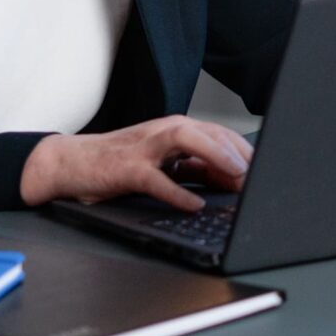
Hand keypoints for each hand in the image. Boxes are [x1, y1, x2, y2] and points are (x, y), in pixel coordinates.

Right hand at [19, 115, 252, 211]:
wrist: (70, 163)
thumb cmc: (118, 164)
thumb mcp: (163, 162)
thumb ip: (195, 167)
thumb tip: (232, 179)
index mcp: (174, 131)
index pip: (219, 134)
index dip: (244, 150)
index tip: (265, 167)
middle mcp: (163, 133)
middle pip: (209, 132)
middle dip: (238, 151)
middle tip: (259, 173)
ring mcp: (145, 148)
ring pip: (187, 141)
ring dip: (216, 156)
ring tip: (237, 174)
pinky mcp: (127, 169)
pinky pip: (156, 180)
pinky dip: (177, 192)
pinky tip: (193, 204)